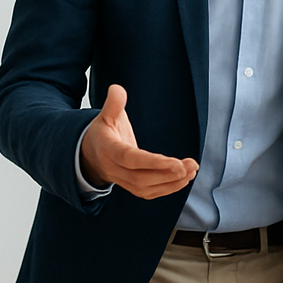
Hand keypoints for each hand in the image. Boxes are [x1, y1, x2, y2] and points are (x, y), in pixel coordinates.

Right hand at [80, 84, 197, 198]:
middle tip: (190, 166)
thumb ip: (113, 103)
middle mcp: (114, 169)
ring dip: (172, 182)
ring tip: (192, 170)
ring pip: (147, 188)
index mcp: (108, 150)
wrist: (90, 154)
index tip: (176, 163)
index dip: (153, 163)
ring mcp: (122, 181)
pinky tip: (184, 179)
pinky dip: (168, 188)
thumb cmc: (103, 132)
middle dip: (168, 174)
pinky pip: (149, 193)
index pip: (130, 159)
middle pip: (141, 178)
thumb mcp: (105, 115)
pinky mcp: (130, 187)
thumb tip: (117, 89)